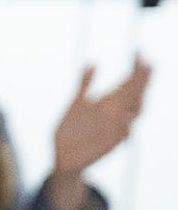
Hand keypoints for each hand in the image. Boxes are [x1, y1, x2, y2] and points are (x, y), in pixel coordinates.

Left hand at [47, 59, 150, 209]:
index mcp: (108, 103)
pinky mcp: (111, 143)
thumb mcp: (76, 104)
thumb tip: (92, 62)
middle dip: (141, 81)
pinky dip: (126, 125)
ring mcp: (116, 128)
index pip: (127, 83)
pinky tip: (126, 116)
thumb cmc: (72, 129)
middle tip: (146, 65)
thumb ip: (84, 84)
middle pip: (135, 94)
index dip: (135, 69)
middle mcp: (116, 114)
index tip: (139, 53)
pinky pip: (123, 133)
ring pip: (134, 112)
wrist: (62, 157)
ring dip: (136, 100)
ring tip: (135, 85)